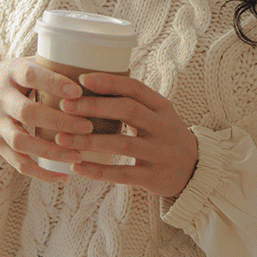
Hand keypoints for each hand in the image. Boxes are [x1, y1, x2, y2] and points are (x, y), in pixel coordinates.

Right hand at [0, 59, 94, 182]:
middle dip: (58, 122)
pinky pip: (18, 163)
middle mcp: (0, 99)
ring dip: (51, 151)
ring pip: (21, 142)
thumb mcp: (21, 64)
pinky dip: (40, 173)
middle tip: (87, 126)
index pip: (30, 75)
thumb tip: (90, 70)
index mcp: (10, 73)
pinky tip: (63, 176)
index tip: (78, 91)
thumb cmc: (8, 79)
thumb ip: (49, 66)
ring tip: (78, 155)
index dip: (53, 83)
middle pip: (27, 112)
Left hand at [53, 72, 198, 198]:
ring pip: (122, 144)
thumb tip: (89, 84)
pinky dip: (98, 171)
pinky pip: (123, 173)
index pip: (135, 88)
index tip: (82, 79)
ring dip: (89, 141)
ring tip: (62, 139)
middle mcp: (163, 127)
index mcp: (162, 107)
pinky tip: (77, 168)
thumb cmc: (164, 136)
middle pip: (128, 111)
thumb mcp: (157, 114)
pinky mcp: (153, 176)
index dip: (109, 83)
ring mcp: (159, 152)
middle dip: (94, 107)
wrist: (195, 169)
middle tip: (65, 107)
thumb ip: (133, 102)